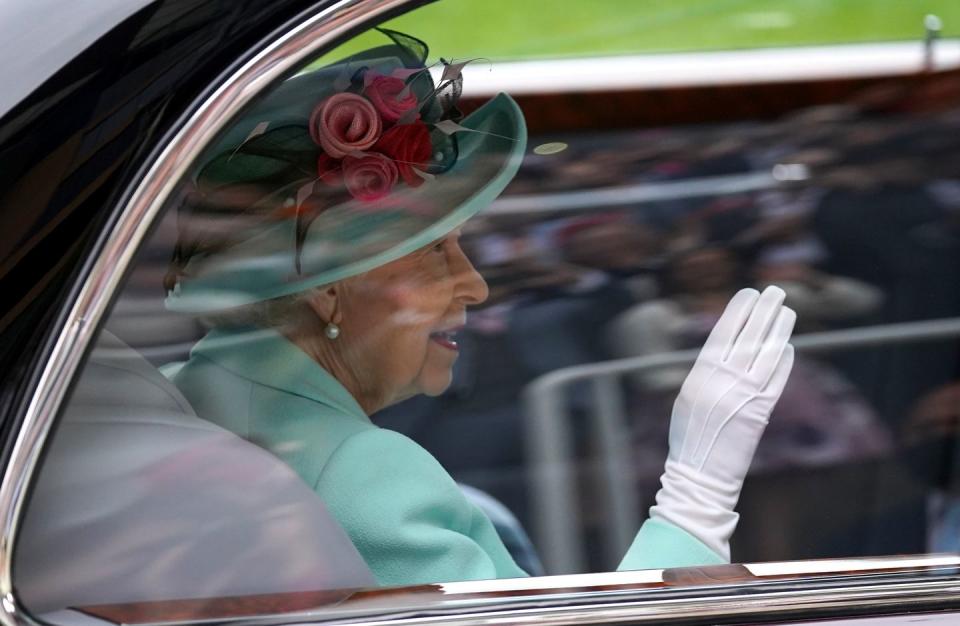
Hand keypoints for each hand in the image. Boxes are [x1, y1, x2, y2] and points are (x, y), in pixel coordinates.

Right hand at [650, 286, 795, 559]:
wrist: (699, 473)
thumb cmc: (689, 435)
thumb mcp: (688, 395)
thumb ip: (707, 371)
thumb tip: (726, 349)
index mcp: (701, 374)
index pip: (723, 332)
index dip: (738, 311)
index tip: (749, 293)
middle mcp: (724, 381)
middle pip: (749, 337)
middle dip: (763, 311)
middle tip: (775, 291)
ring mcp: (744, 395)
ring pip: (767, 354)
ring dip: (779, 330)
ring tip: (787, 312)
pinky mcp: (761, 412)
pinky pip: (777, 380)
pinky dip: (784, 362)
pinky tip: (788, 347)